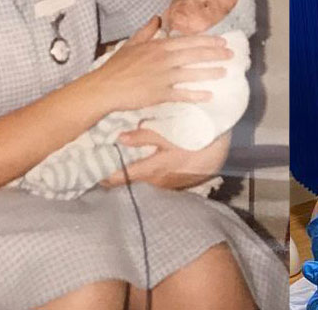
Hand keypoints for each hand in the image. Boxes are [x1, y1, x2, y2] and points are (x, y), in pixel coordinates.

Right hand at [89, 17, 231, 110]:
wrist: (104, 87)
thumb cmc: (116, 67)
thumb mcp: (131, 44)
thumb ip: (146, 32)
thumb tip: (157, 17)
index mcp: (158, 47)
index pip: (188, 41)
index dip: (207, 40)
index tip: (222, 41)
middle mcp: (163, 60)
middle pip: (194, 54)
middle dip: (215, 54)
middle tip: (231, 55)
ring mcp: (162, 77)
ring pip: (191, 73)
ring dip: (210, 72)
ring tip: (225, 72)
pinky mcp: (159, 94)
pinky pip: (181, 94)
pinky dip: (195, 95)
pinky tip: (208, 95)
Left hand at [99, 128, 228, 189]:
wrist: (225, 148)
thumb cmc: (198, 137)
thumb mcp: (173, 134)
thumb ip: (146, 136)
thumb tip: (120, 138)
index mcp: (155, 169)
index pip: (124, 176)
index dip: (107, 177)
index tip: (92, 174)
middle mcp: (160, 181)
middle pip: (133, 182)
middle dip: (117, 177)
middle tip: (100, 170)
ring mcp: (171, 183)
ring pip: (146, 182)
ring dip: (134, 176)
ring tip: (118, 168)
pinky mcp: (180, 182)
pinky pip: (159, 181)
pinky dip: (149, 175)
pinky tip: (146, 166)